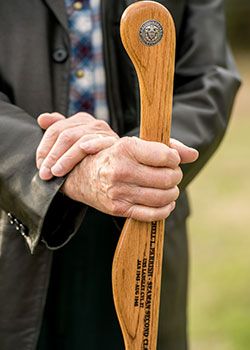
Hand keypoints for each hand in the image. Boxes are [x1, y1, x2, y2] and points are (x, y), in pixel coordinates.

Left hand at [36, 112, 118, 179]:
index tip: (40, 164)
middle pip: (66, 135)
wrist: (117, 171)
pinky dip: (92, 146)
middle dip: (52, 156)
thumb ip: (58, 131)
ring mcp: (105, 132)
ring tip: (57, 172)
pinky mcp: (115, 143)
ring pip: (79, 141)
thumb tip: (42, 118)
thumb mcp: (72, 146)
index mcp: (81, 121)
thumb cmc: (92, 160)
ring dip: (66, 158)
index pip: (56, 129)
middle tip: (45, 173)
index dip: (44, 147)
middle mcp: (93, 124)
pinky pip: (101, 142)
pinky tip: (84, 151)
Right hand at [62, 137, 196, 221]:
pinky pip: (152, 214)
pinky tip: (165, 202)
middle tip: (171, 174)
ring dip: (172, 193)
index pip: (166, 156)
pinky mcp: (119, 209)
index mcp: (126, 149)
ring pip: (163, 197)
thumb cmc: (115, 157)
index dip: (174, 158)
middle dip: (176, 176)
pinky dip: (165, 209)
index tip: (171, 159)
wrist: (82, 175)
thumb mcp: (135, 144)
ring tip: (168, 187)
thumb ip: (166, 146)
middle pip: (167, 178)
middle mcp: (121, 170)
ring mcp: (119, 192)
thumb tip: (193, 154)